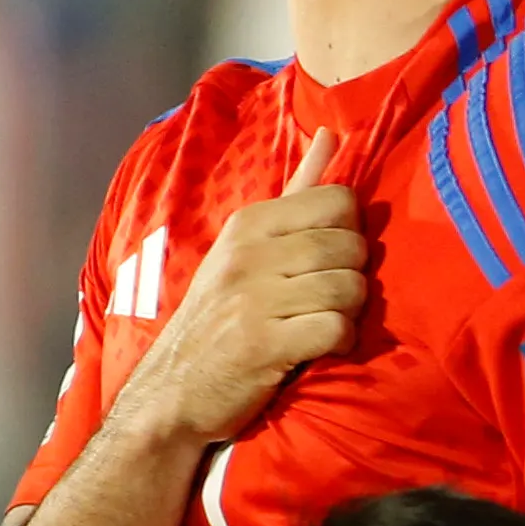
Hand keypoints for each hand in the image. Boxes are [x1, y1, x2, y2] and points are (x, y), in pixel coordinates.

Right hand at [115, 130, 364, 446]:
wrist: (173, 391)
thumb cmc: (222, 315)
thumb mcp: (248, 246)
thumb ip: (297, 191)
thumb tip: (331, 134)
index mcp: (249, 224)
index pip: (339, 200)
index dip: (349, 233)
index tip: (325, 261)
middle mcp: (249, 253)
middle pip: (352, 246)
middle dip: (351, 279)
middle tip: (322, 300)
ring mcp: (253, 298)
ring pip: (349, 288)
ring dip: (347, 315)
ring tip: (317, 325)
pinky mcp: (263, 344)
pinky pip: (336, 330)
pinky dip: (339, 345)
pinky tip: (319, 350)